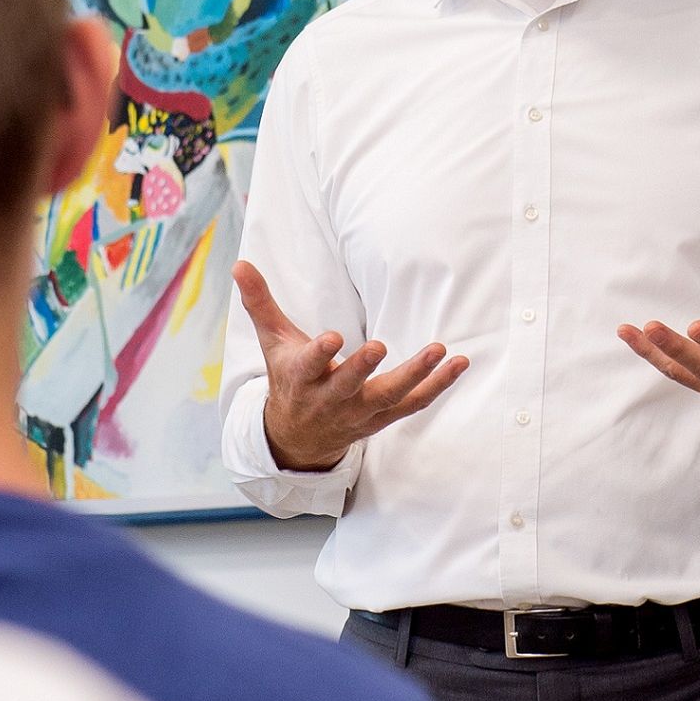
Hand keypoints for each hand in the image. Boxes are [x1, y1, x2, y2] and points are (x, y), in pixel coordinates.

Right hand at [234, 261, 467, 471]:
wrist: (298, 437)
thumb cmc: (288, 378)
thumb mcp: (272, 342)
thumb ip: (260, 302)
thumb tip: (240, 263)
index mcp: (300, 379)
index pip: (307, 368)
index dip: (318, 355)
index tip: (331, 338)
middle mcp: (330, 400)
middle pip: (348, 386)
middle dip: (362, 369)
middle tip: (379, 346)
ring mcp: (359, 413)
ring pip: (389, 397)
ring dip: (417, 376)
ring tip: (441, 350)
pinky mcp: (383, 418)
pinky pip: (414, 404)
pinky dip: (438, 386)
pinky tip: (460, 364)